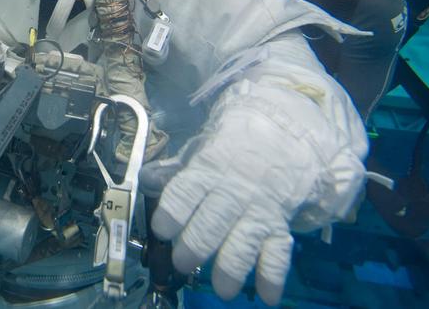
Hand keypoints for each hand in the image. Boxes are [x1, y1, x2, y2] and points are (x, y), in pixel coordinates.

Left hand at [141, 87, 364, 304]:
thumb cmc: (230, 148)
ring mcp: (258, 209)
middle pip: (213, 222)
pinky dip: (274, 275)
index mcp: (207, 170)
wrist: (281, 136)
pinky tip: (268, 296)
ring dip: (232, 267)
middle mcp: (233, 192)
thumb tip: (146, 181)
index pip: (187, 191)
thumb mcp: (200, 151)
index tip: (162, 230)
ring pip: (244, 241)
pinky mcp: (279, 225)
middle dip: (196, 246)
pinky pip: (278, 252)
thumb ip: (175, 172)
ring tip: (222, 289)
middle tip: (184, 262)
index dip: (173, 212)